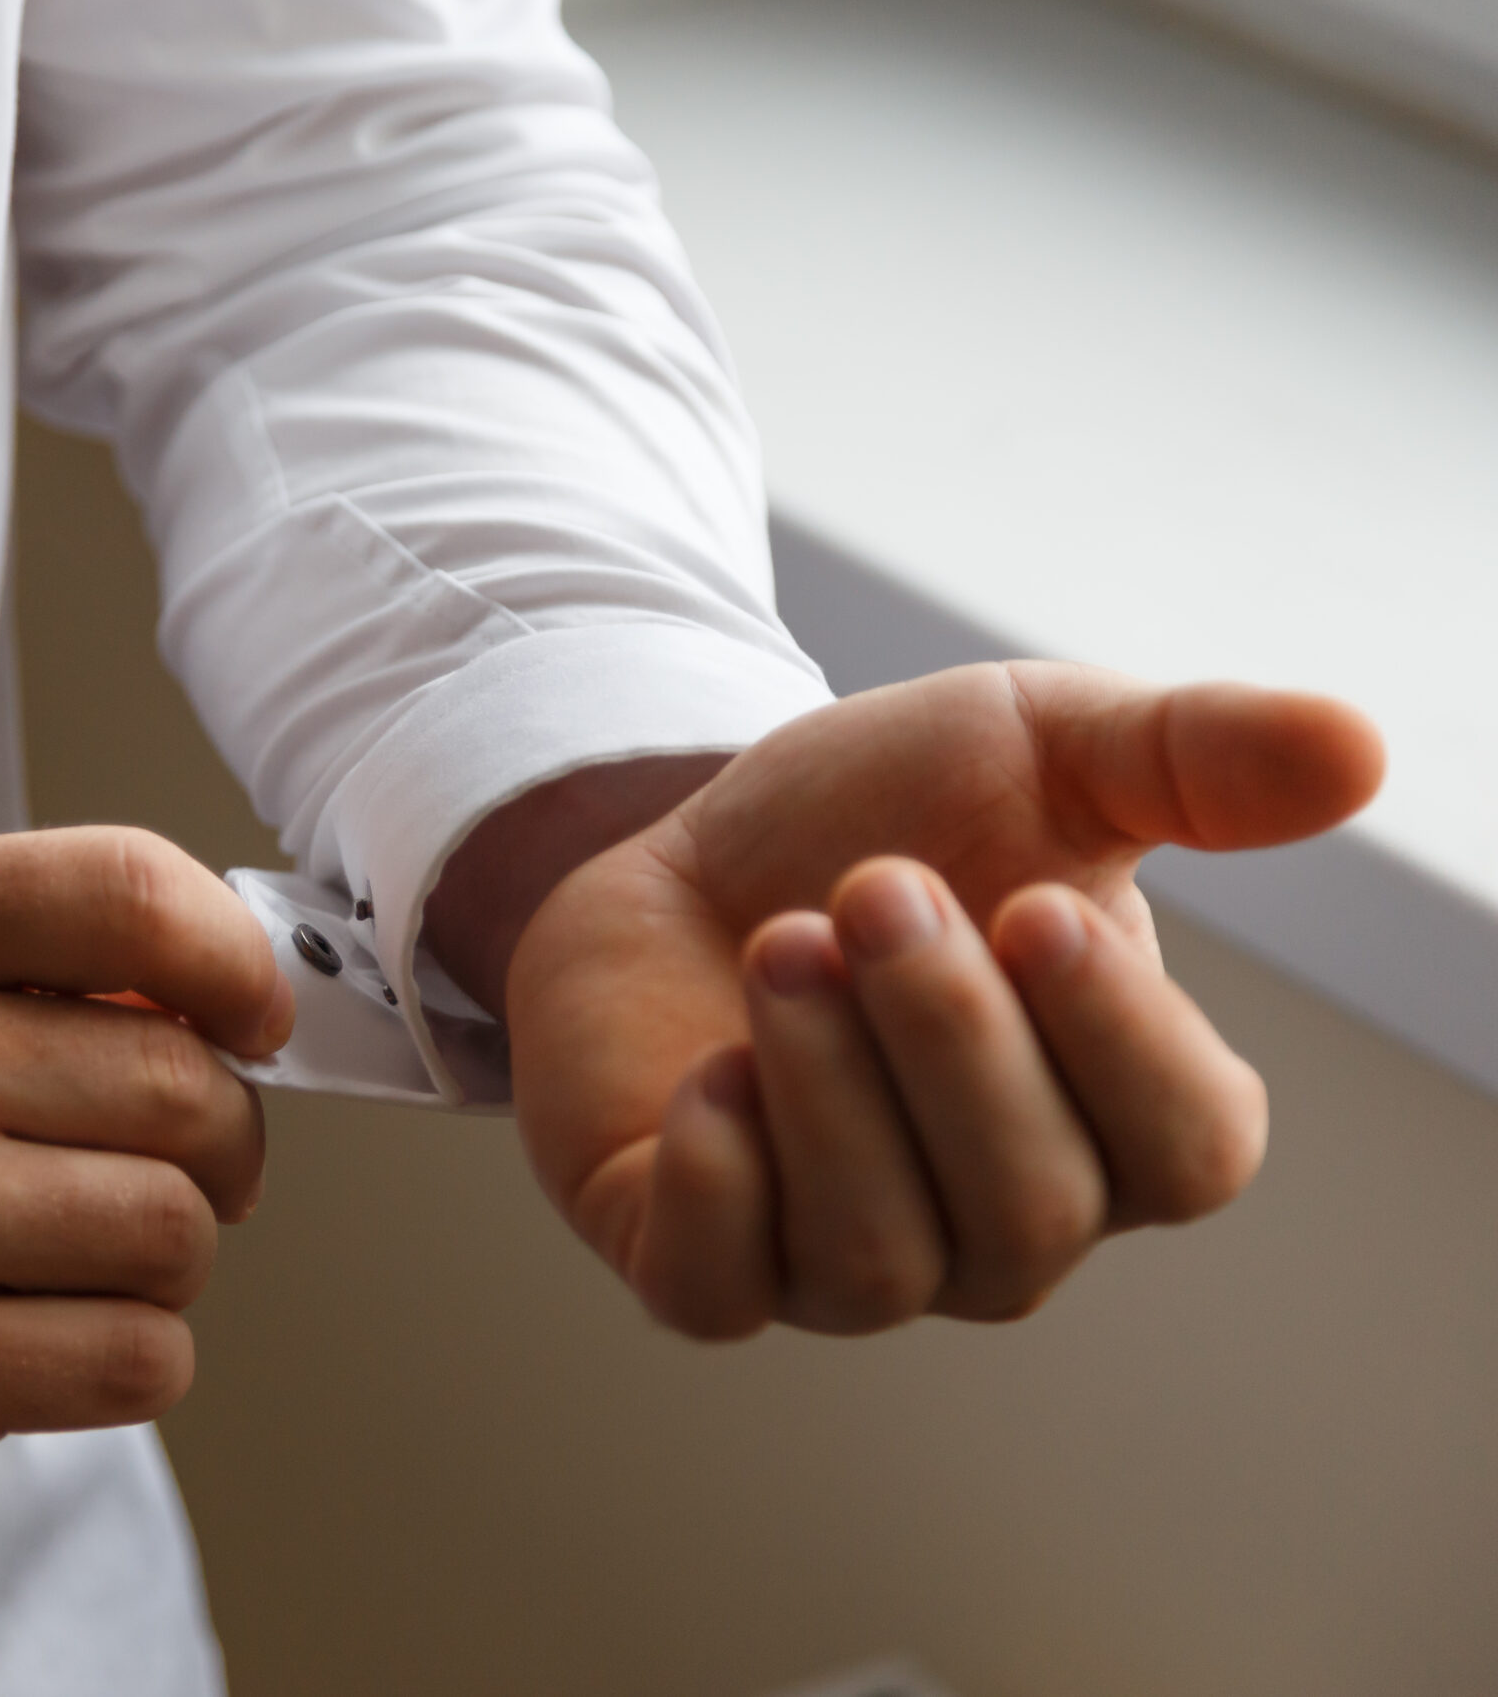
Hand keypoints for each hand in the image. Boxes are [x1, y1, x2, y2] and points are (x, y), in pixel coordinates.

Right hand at [0, 828, 291, 1508]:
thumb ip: (30, 945)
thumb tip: (233, 1002)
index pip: (132, 893)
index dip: (234, 962)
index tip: (252, 1017)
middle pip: (187, 1089)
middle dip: (219, 1139)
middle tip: (168, 1164)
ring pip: (178, 1234)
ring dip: (167, 1255)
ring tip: (78, 1250)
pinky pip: (140, 1358)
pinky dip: (130, 1353)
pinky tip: (49, 1328)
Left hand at [497, 662, 1383, 1339]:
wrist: (687, 842)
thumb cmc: (880, 818)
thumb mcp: (1043, 750)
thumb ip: (1193, 757)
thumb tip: (1355, 751)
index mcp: (1117, 1119)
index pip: (1190, 1154)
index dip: (1122, 1040)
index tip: (1037, 906)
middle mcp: (998, 1226)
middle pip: (1034, 1208)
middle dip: (950, 1035)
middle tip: (872, 887)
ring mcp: (844, 1265)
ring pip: (879, 1258)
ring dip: (830, 1087)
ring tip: (780, 942)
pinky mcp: (698, 1262)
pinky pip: (718, 1293)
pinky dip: (718, 1187)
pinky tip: (711, 1071)